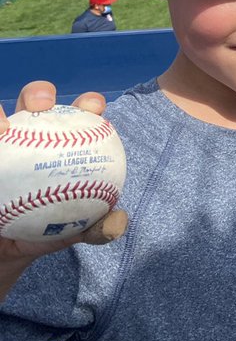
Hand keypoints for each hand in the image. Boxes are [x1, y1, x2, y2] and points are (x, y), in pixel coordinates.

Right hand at [0, 82, 127, 266]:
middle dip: (39, 92)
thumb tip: (118, 221)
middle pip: (33, 102)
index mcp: (62, 142)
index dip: (89, 103)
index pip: (80, 115)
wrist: (6, 249)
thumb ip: (98, 228)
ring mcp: (1, 145)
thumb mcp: (74, 231)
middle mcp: (28, 136)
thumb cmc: (46, 231)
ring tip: (1, 128)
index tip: (94, 108)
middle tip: (42, 106)